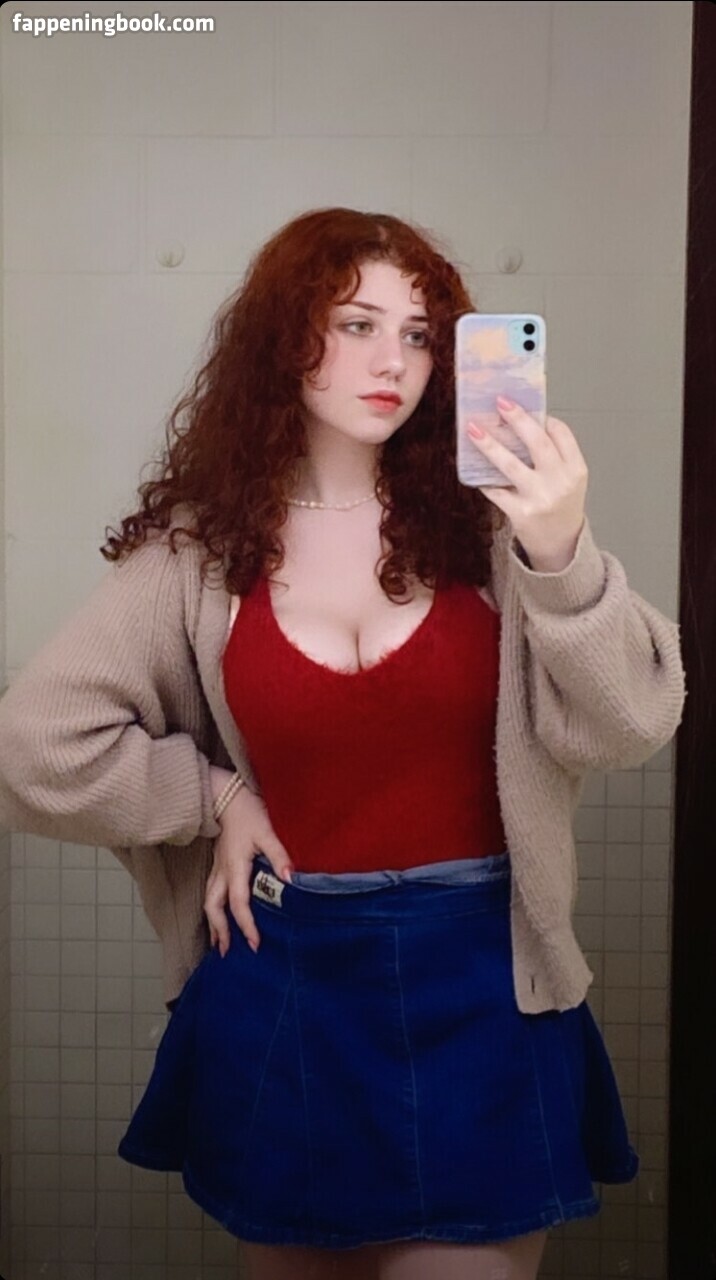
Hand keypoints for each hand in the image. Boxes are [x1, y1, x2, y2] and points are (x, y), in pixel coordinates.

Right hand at [204, 780, 293, 957]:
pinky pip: (210, 893)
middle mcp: (222, 872)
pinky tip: (218, 916)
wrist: (226, 795)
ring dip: (213, 923)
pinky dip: (213, 909)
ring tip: (219, 943)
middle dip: (220, 931)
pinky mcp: (217, 864)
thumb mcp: (267, 832)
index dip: (246, 925)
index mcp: (235, 867)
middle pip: (214, 908)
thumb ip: (279, 856)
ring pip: (209, 902)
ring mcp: (217, 868)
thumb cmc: (248, 813)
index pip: (239, 903)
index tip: (256, 944)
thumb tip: (290, 879)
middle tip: (228, 952)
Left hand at [467, 395, 588, 571]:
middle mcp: (560, 482)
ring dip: (490, 445)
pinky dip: (484, 479)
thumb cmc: (562, 506)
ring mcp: (540, 498)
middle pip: (538, 443)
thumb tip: (524, 423)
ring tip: (473, 429)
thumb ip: (555, 455)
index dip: (543, 418)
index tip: (527, 407)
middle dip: (518, 419)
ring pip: (511, 465)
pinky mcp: (521, 514)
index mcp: (576, 469)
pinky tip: (473, 468)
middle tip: (500, 402)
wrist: (561, 546)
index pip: (561, 434)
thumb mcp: (570, 479)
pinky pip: (497, 490)